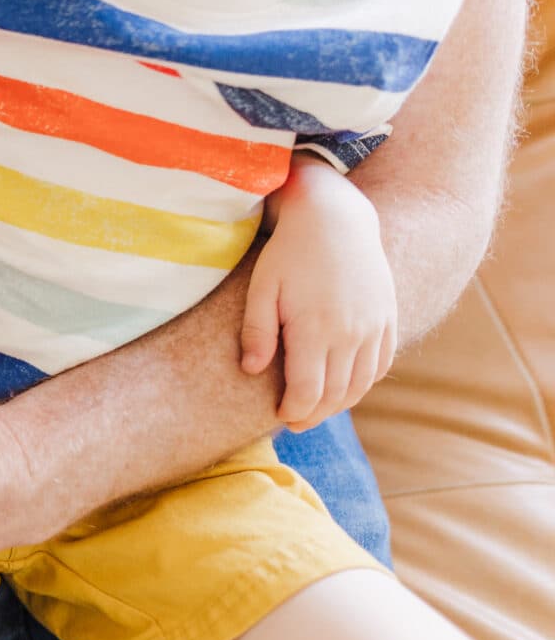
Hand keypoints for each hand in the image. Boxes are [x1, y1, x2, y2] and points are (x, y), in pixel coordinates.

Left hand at [242, 167, 396, 430]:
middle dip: (314, 414)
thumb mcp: (262, 288)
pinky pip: (382, 363)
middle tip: (294, 420)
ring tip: (317, 408)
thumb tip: (251, 370)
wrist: (336, 219)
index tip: (280, 416)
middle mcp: (351, 333)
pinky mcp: (387, 317)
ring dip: (340, 403)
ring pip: (362, 383)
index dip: (295, 412)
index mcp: (316, 330)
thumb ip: (257, 332)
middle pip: (336, 394)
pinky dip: (365, 382)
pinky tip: (347, 386)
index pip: (309, 392)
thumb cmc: (289, 252)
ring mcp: (374, 326)